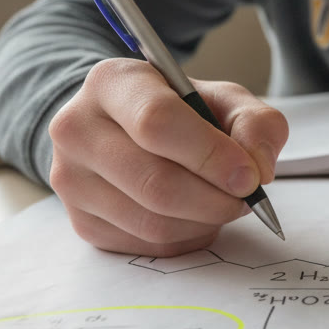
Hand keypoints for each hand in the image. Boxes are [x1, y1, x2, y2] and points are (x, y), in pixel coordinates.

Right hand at [47, 58, 287, 256]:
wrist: (124, 130)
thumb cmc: (179, 112)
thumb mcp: (223, 99)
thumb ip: (254, 123)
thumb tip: (257, 168)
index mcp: (112, 83)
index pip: (157, 123)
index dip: (210, 155)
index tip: (249, 176)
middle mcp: (77, 129)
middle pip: (155, 183)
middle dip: (215, 199)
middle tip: (246, 197)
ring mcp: (71, 180)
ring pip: (153, 223)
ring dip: (205, 221)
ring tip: (223, 202)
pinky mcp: (81, 222)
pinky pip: (147, 245)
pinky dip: (186, 237)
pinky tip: (194, 215)